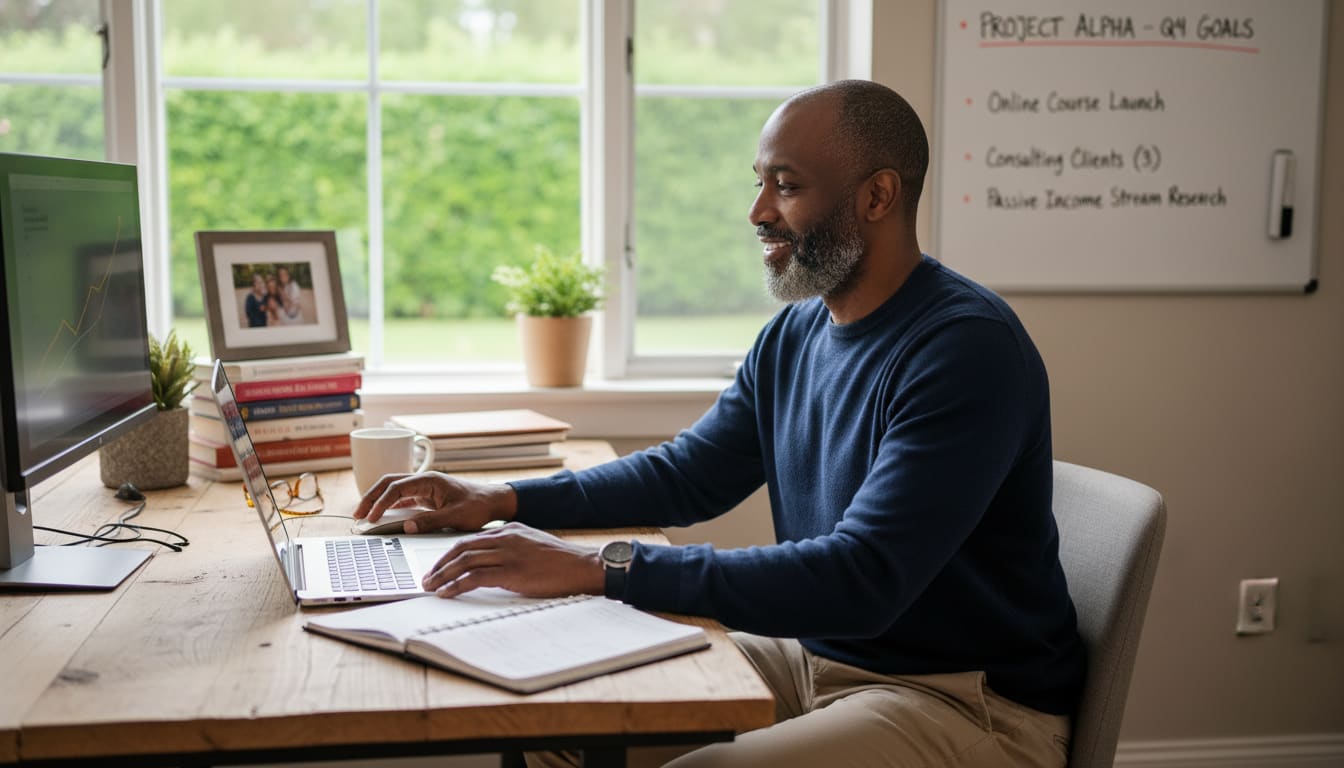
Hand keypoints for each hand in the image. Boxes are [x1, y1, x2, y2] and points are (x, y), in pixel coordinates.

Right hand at [353, 472, 515, 532]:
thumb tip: (405, 526)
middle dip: (371, 497)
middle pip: (389, 483)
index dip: (380, 502)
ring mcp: (425, 488)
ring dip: (377, 501)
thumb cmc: (479, 506)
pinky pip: (402, 499)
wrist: (494, 502)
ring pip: (393, 490)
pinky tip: (381, 516)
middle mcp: (424, 480)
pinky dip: (389, 506)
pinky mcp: (427, 497)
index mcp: (430, 480)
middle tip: (357, 514)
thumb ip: (430, 522)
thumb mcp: (455, 517)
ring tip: (364, 516)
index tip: (370, 518)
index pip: (396, 487)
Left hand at [422, 522, 604, 598]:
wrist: (583, 566)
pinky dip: (457, 586)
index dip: (450, 553)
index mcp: (510, 530)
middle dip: (440, 564)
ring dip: (443, 575)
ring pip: (464, 561)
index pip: (470, 539)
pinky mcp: (512, 572)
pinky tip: (447, 593)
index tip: (439, 565)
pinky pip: (475, 577)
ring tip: (431, 587)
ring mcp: (508, 554)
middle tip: (428, 578)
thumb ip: (513, 549)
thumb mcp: (534, 546)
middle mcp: (505, 538)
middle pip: (462, 547)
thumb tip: (494, 564)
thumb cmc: (563, 562)